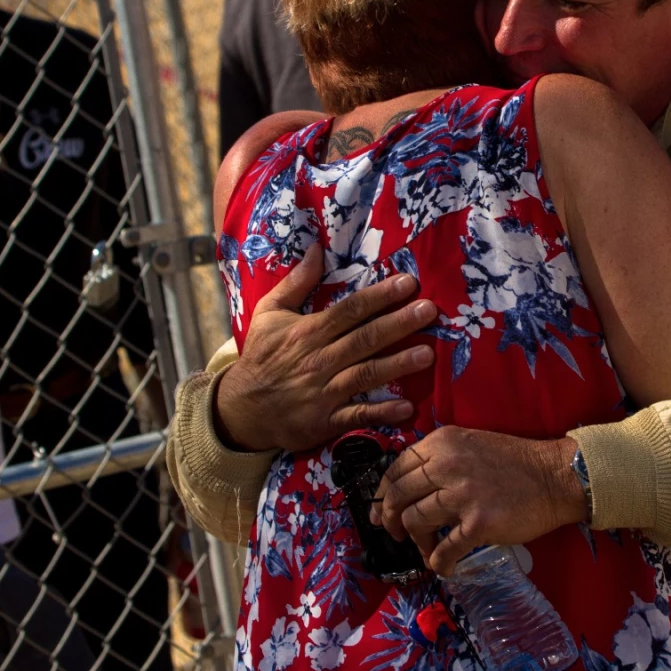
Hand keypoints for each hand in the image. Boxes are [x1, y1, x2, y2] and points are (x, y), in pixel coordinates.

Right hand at [215, 245, 438, 452]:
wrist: (240, 409)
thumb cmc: (262, 356)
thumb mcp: (269, 313)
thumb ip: (296, 282)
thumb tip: (317, 248)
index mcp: (308, 332)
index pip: (350, 310)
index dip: (379, 296)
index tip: (408, 283)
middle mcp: (319, 360)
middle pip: (364, 338)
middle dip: (398, 323)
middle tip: (429, 311)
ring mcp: (323, 392)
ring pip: (365, 374)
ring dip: (397, 364)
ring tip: (427, 354)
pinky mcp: (325, 421)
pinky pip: (357, 416)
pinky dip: (381, 412)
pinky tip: (407, 407)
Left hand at [371, 427, 585, 575]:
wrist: (555, 477)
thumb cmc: (515, 462)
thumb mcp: (471, 444)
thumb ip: (440, 457)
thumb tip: (408, 484)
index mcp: (443, 442)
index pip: (397, 467)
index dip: (383, 492)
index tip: (381, 508)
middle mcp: (447, 464)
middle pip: (398, 495)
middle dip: (389, 518)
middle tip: (393, 531)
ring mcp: (462, 494)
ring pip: (415, 522)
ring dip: (416, 542)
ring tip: (426, 548)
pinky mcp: (478, 523)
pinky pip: (444, 550)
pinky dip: (439, 563)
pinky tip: (444, 566)